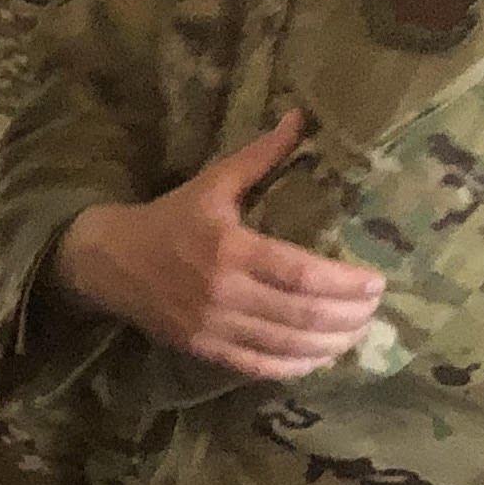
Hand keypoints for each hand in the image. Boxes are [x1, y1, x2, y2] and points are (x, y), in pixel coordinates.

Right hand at [55, 111, 383, 381]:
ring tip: (357, 333)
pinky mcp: (203, 349)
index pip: (301, 274)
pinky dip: (295, 367)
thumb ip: (260, 156)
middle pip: (302, 315)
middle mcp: (222, 292)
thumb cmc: (168, 218)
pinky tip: (319, 358)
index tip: (377, 281)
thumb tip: (299, 117)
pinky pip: (259, 366)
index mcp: (229, 247)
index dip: (345, 284)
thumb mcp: (212, 182)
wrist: (107, 260)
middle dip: (349, 316)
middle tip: (375, 309)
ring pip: (287, 346)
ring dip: (331, 344)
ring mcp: (212, 326)